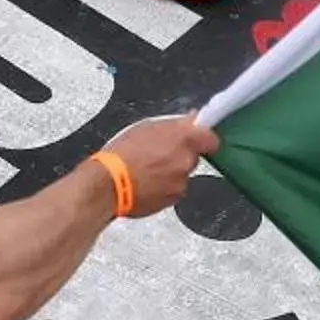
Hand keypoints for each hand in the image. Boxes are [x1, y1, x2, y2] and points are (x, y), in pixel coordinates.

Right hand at [101, 116, 217, 219]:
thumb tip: (191, 120)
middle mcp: (187, 161)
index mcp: (185, 138)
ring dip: (169, 172)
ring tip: (146, 169)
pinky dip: (162, 187)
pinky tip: (145, 182)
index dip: (203, 138)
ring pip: (181, 174)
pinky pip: (172, 190)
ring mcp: (181, 182)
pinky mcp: (172, 199)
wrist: (108, 184)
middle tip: (158, 152)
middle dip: (179, 155)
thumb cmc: (122, 154)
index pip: (211, 138)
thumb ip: (175, 124)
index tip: (196, 137)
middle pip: (193, 156)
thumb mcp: (147, 127)